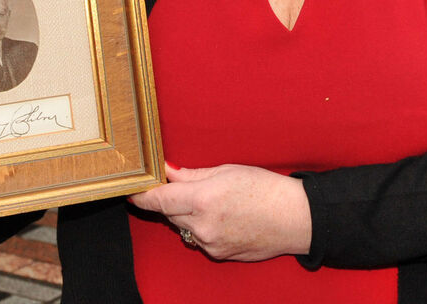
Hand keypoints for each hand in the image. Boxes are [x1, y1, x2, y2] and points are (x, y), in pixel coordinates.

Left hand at [128, 162, 311, 261]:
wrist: (294, 218)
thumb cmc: (264, 188)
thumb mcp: (227, 171)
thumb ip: (192, 174)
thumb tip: (168, 172)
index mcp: (203, 199)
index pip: (160, 200)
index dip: (142, 195)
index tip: (131, 190)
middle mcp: (203, 225)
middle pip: (169, 213)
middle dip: (170, 200)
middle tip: (179, 186)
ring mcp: (211, 244)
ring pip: (184, 227)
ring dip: (185, 214)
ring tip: (208, 200)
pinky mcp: (220, 255)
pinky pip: (199, 239)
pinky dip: (200, 227)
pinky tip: (219, 216)